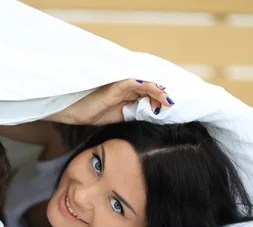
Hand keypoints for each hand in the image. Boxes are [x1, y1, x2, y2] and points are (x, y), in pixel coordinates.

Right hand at [46, 79, 173, 125]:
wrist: (72, 111)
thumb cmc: (90, 113)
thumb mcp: (118, 116)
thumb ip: (133, 113)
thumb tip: (152, 115)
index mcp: (127, 93)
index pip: (150, 92)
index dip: (163, 98)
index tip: (174, 108)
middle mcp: (127, 86)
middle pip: (152, 87)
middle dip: (166, 95)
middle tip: (179, 105)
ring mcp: (122, 84)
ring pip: (149, 85)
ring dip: (163, 93)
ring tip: (173, 102)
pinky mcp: (118, 86)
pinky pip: (140, 84)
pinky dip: (153, 90)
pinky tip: (163, 97)